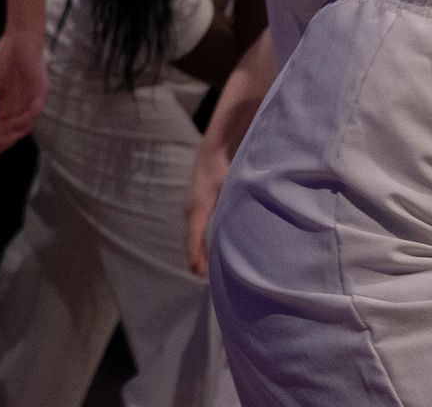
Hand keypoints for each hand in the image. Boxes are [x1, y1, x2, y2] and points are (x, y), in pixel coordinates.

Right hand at [0, 26, 45, 161]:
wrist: (20, 39)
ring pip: (21, 128)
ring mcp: (30, 103)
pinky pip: (33, 112)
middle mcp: (19, 110)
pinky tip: (10, 125)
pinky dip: (22, 120)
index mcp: (6, 110)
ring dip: (6, 137)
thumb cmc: (4, 58)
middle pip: (8, 137)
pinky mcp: (39, 93)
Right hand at [185, 130, 233, 277]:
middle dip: (199, 261)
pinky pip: (196, 230)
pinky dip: (200, 243)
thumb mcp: (230, 187)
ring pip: (193, 237)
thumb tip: (240, 228)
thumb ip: (234, 207)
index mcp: (198, 209)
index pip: (194, 240)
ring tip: (209, 271)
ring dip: (200, 252)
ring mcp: (191, 210)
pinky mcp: (196, 208)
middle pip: (192, 243)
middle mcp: (191, 212)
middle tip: (209, 281)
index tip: (201, 276)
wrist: (212, 149)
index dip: (197, 259)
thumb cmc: (223, 167)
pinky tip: (210, 251)